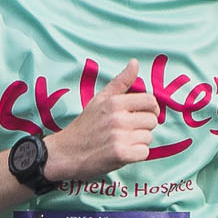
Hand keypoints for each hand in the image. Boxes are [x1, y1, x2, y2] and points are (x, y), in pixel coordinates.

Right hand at [49, 61, 158, 180]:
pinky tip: (122, 153)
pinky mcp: (120, 155)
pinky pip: (144, 153)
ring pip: (148, 138)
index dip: (151, 109)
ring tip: (121, 142)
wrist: (64, 154)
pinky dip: (135, 155)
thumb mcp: (99, 100)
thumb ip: (120, 82)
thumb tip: (135, 62)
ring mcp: (119, 137)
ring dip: (138, 142)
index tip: (144, 115)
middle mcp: (118, 118)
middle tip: (127, 132)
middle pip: (152, 121)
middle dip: (143, 127)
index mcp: (114, 102)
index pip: (150, 101)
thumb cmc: (84, 126)